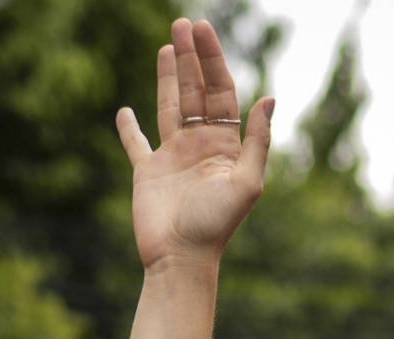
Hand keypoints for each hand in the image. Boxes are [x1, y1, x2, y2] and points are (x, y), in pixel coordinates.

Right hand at [114, 19, 272, 271]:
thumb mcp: (247, 182)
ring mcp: (172, 157)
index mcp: (225, 146)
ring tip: (168, 46)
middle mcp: (200, 146)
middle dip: (191, 58)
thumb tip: (268, 97)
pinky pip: (136, 144)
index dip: (213, 60)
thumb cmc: (216, 225)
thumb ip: (257, 140)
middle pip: (196, 92)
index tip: (203, 31)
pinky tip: (125, 111)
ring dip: (168, 77)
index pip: (221, 92)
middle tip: (183, 24)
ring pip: (170, 106)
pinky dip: (129, 128)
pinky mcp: (147, 172)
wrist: (181, 259)